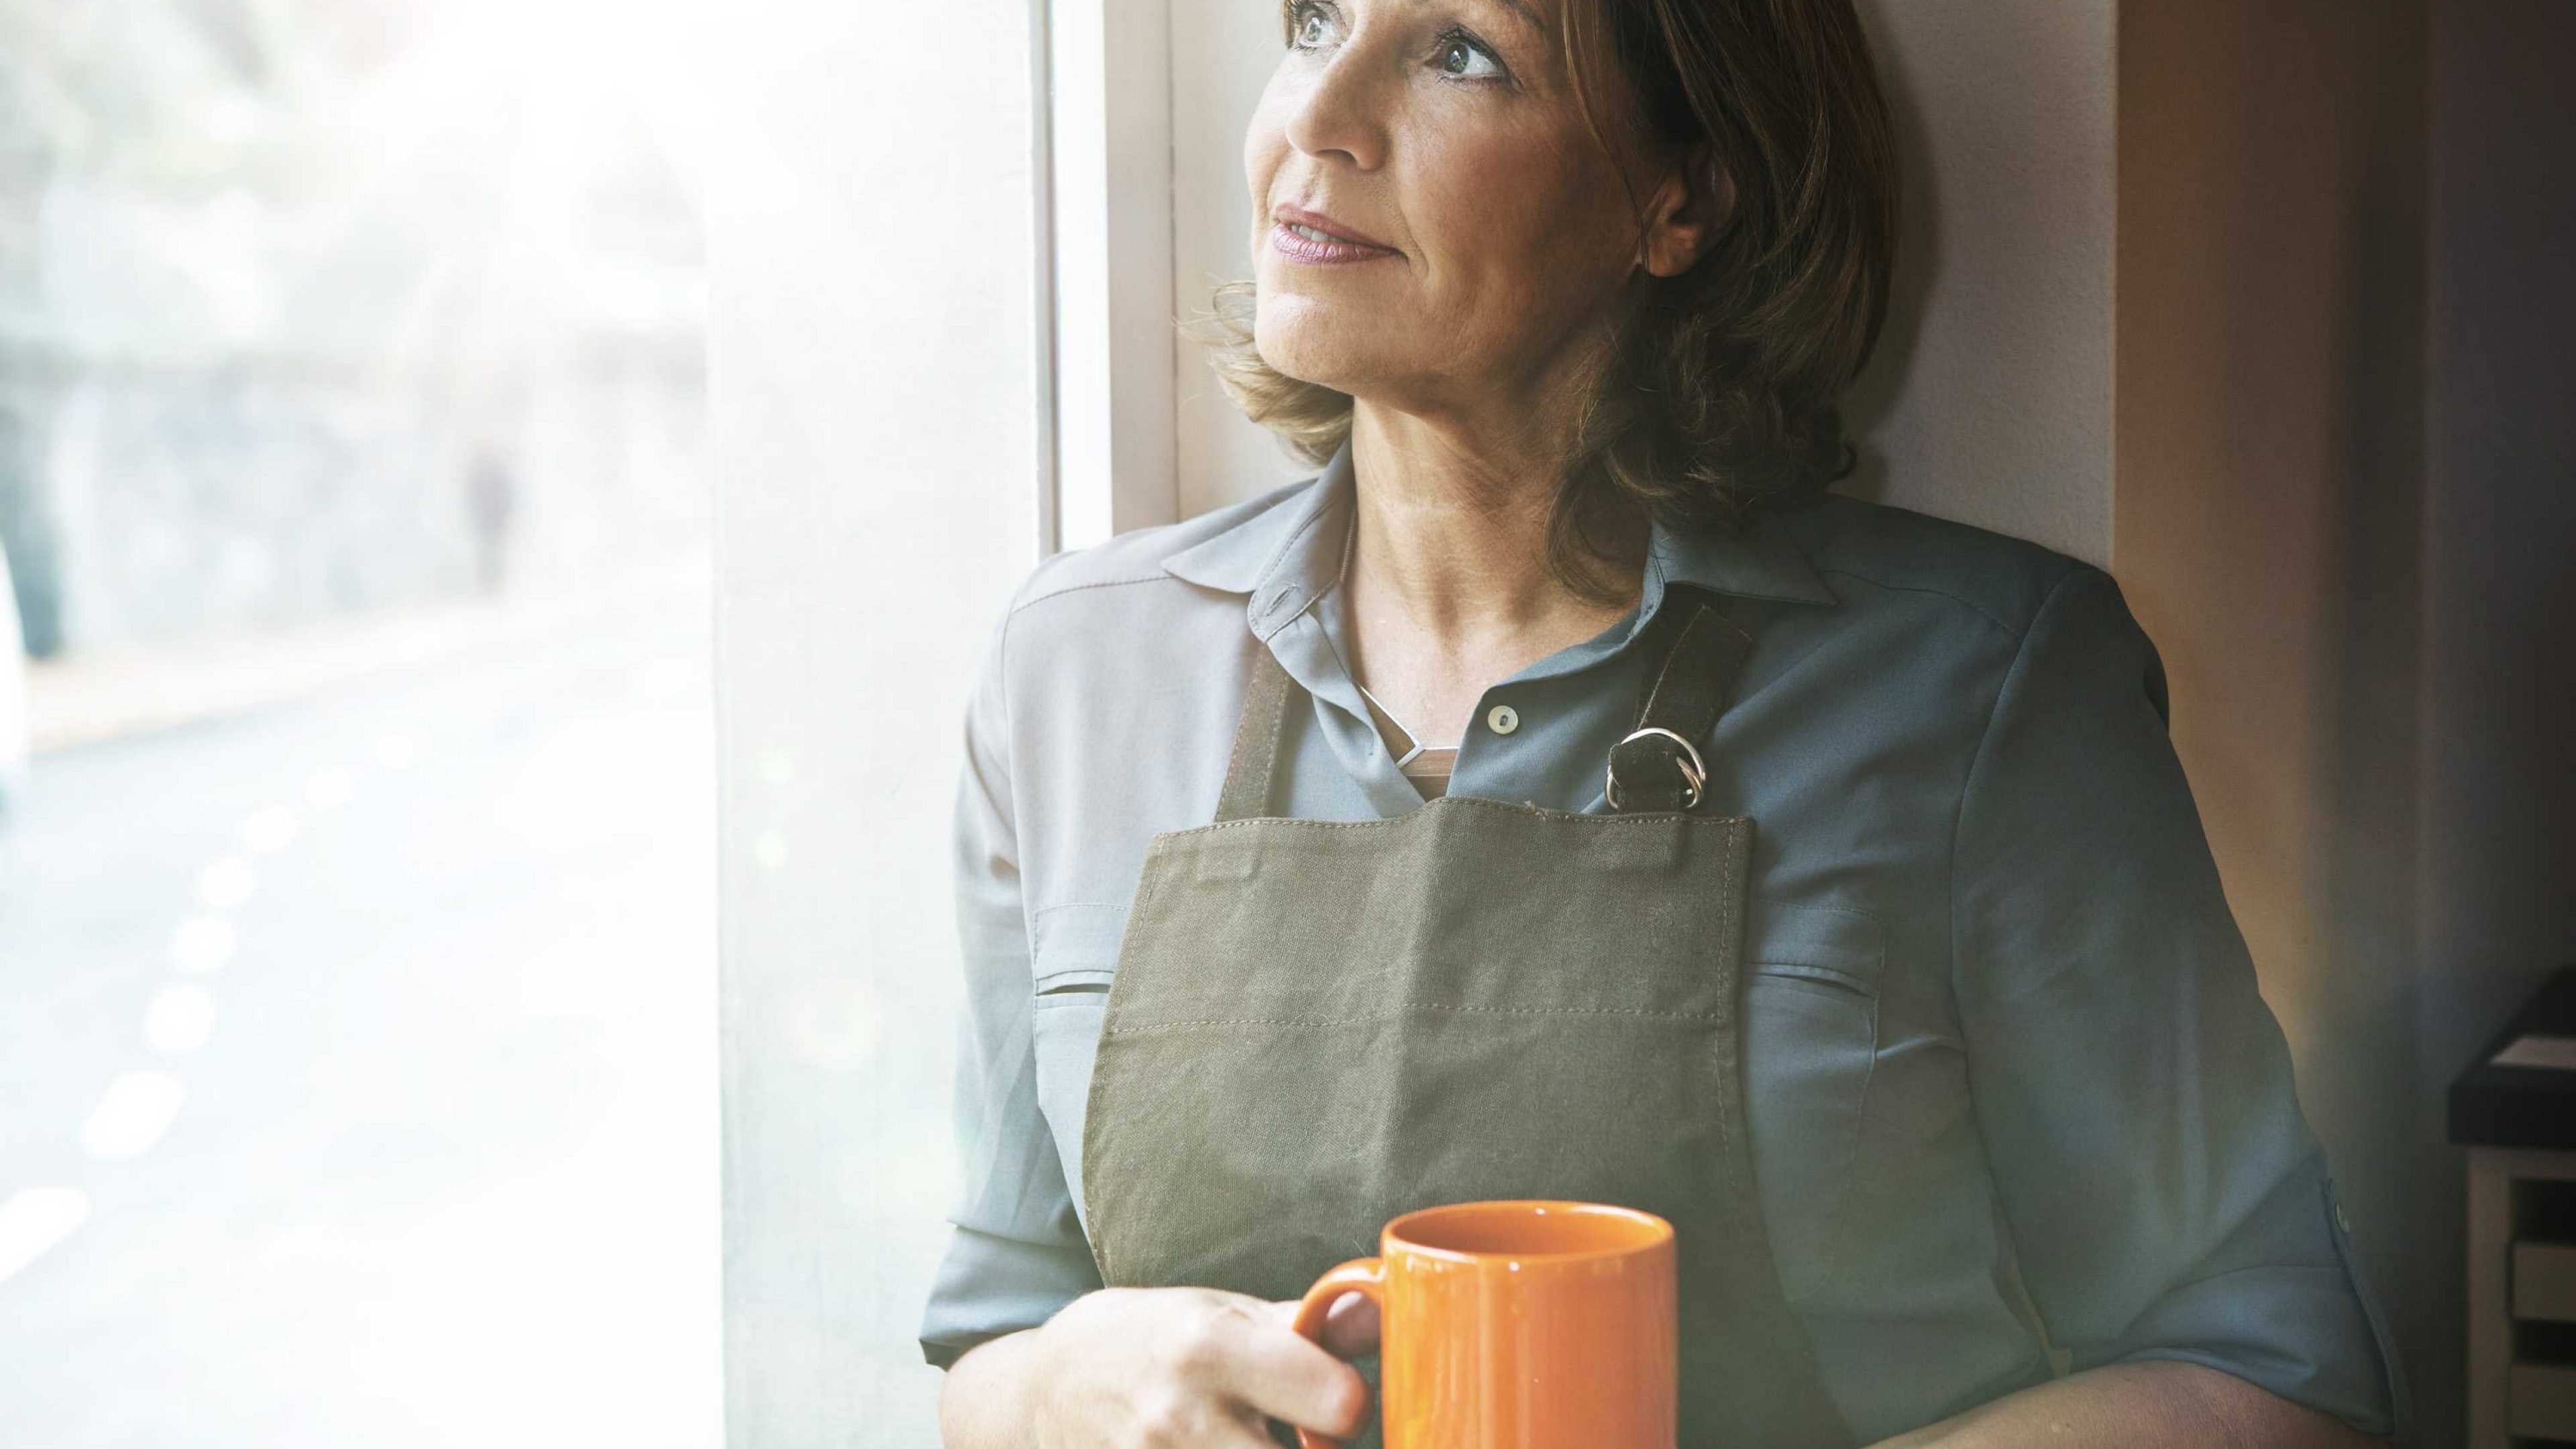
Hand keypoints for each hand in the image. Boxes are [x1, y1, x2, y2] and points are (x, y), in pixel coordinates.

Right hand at [1023, 1285, 1377, 1447]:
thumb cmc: (1150, 1337)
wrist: (1047, 1384)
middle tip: (1302, 1437)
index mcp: (1209, 1348)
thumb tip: (1385, 1315)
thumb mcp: (1222, 1312)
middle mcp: (1180, 1416)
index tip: (1336, 1403)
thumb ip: (1306, 1324)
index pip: (1337, 1403)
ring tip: (1256, 1443)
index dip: (1351, 1406)